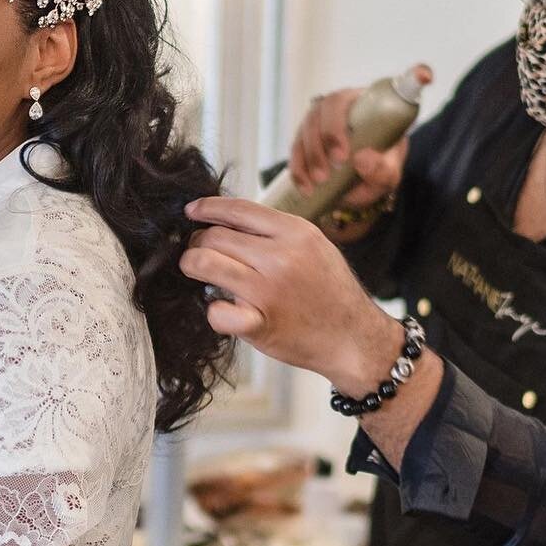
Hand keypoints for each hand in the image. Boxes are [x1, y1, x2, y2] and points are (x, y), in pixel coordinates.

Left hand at [180, 196, 400, 386]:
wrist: (354, 338)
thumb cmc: (330, 292)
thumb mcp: (314, 247)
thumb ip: (276, 232)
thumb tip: (228, 220)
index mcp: (296, 233)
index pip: (238, 209)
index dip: (207, 208)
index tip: (191, 211)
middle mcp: (281, 258)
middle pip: (214, 236)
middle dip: (197, 243)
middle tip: (197, 253)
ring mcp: (268, 292)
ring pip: (205, 264)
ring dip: (193, 267)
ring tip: (199, 273)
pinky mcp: (259, 325)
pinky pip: (215, 311)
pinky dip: (214, 311)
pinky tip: (224, 310)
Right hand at [287, 65, 430, 209]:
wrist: (354, 184)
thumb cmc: (376, 170)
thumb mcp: (388, 175)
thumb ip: (382, 171)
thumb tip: (362, 158)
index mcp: (369, 105)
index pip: (377, 89)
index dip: (401, 79)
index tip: (418, 82)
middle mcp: (342, 106)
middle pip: (330, 105)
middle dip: (331, 133)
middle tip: (339, 161)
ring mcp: (318, 121)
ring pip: (307, 126)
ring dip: (311, 153)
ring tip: (321, 180)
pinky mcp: (302, 139)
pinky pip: (295, 148)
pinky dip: (298, 167)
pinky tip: (306, 185)